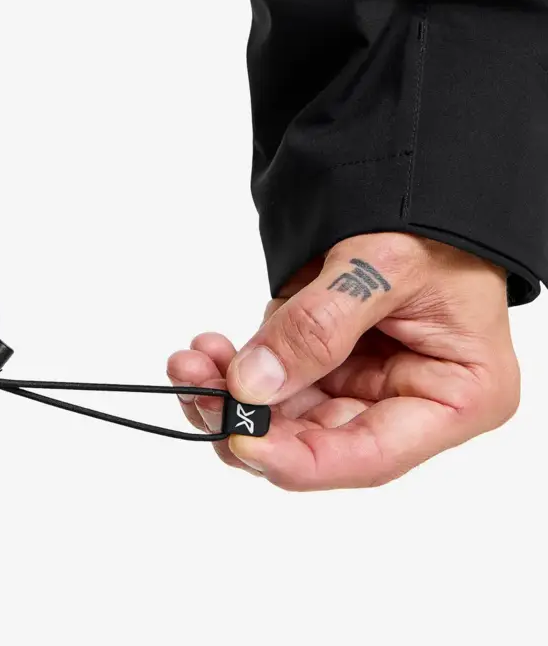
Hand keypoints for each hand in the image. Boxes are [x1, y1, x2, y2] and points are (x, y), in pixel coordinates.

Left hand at [165, 233, 520, 489]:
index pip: (370, 458)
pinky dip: (235, 372)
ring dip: (228, 397)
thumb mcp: (382, 265)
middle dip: (246, 420)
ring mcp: (365, 388)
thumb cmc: (433, 222)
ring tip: (189, 361)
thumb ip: (318, 326)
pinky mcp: (327, 367)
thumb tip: (252, 384)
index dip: (300, 459)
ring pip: (283, 418)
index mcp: (457, 399)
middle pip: (316, 442)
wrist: (418, 187)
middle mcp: (410, 407)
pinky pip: (273, 384)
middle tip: (192, 384)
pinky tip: (208, 350)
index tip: (241, 441)